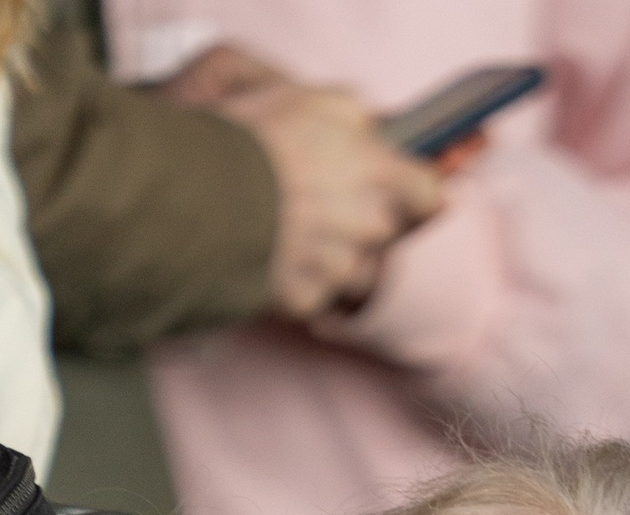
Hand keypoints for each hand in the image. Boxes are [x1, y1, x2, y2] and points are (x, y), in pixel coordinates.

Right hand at [164, 50, 446, 320]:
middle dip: (362, 223)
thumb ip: (354, 114)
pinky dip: (296, 283)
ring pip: (354, 275)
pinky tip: (270, 258)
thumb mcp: (310, 97)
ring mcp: (339, 271)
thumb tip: (372, 126)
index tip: (400, 192)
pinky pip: (313, 298)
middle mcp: (369, 228)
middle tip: (318, 204)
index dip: (415, 194)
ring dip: (334, 260)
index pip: (430, 197)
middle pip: (387, 237)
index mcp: (380, 176)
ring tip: (292, 234)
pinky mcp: (306, 301)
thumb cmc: (254, 136)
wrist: (199, 191)